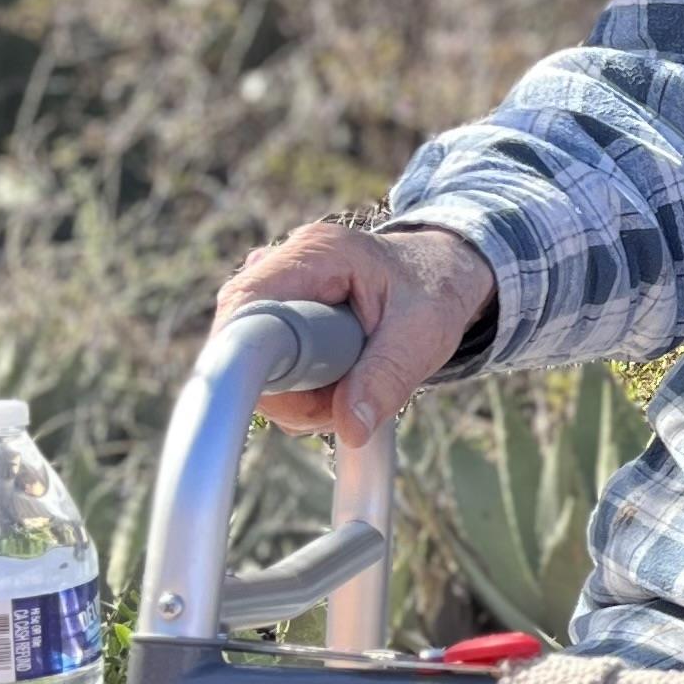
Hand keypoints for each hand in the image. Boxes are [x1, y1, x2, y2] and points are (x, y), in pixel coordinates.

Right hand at [212, 220, 496, 443]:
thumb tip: (350, 429)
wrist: (442, 272)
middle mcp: (283, 264)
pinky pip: (268, 366)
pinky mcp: (277, 315)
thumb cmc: (436, 292)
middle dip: (289, 390)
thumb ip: (387, 377)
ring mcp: (276, 290)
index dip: (253, 362)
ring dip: (298, 396)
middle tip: (343, 401)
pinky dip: (299, 390)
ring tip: (351, 388)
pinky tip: (338, 382)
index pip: (245, 307)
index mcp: (316, 254)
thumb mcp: (424, 334)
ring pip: (254, 362)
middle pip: (241, 341)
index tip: (300, 403)